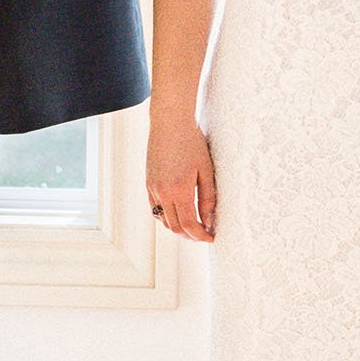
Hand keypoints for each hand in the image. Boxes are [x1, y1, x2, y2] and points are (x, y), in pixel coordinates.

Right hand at [146, 114, 216, 240]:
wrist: (169, 123)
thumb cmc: (191, 143)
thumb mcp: (206, 171)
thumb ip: (207, 199)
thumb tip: (209, 221)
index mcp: (179, 190)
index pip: (188, 225)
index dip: (200, 236)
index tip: (211, 237)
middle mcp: (162, 193)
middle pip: (175, 227)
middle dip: (190, 235)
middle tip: (204, 233)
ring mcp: (153, 189)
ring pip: (163, 220)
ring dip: (178, 227)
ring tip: (194, 224)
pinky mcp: (148, 184)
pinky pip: (155, 209)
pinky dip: (167, 216)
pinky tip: (179, 212)